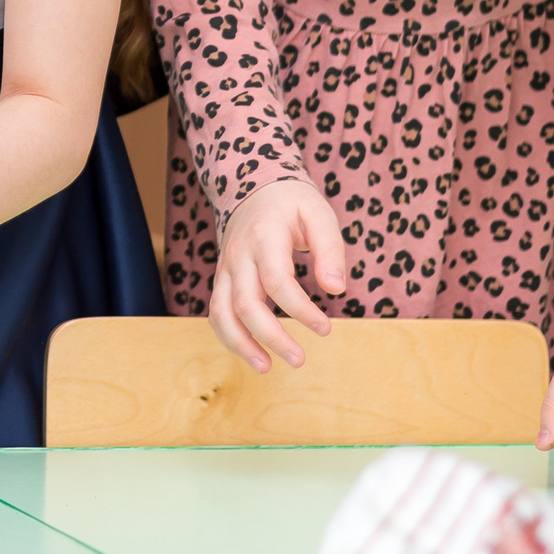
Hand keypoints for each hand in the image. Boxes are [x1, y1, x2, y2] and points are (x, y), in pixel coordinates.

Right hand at [207, 176, 346, 369]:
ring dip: (240, 344)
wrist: (251, 185)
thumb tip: (336, 290)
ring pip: (221, 311)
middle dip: (271, 336)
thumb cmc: (292, 202)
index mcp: (264, 236)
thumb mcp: (319, 214)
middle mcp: (238, 254)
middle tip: (299, 360)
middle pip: (245, 302)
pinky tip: (253, 353)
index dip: (301, 310)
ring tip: (266, 368)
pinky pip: (217, 311)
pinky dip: (230, 336)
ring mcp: (225, 267)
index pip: (276, 280)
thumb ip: (330, 250)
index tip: (326, 329)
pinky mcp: (222, 278)